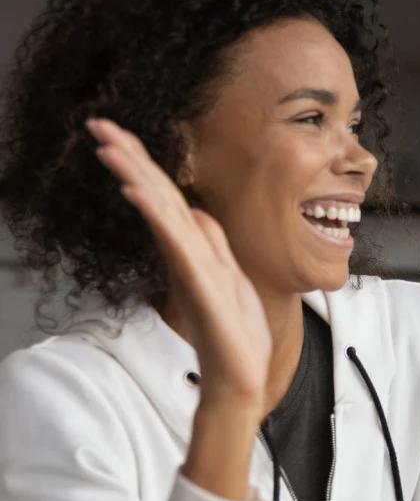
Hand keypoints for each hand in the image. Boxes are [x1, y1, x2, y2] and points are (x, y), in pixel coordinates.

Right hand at [88, 119, 269, 411]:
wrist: (242, 375)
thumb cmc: (235, 331)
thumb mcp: (229, 275)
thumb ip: (212, 243)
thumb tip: (198, 211)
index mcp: (191, 248)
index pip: (163, 195)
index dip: (141, 162)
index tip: (116, 132)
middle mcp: (184, 253)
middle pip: (153, 195)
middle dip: (128, 157)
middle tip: (97, 124)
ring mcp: (189, 267)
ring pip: (159, 212)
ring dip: (135, 176)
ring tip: (110, 147)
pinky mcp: (199, 285)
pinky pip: (176, 245)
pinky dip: (158, 217)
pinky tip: (139, 194)